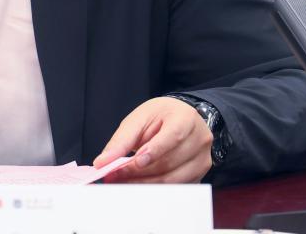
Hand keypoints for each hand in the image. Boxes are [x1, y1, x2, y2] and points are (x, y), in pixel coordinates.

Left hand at [93, 97, 212, 182]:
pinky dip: (156, 188)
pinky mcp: (200, 174)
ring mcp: (202, 159)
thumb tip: (103, 162)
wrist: (181, 118)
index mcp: (185, 118)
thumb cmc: (160, 116)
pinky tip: (139, 185)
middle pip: (170, 162)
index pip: (173, 137)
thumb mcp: (139, 119)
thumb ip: (122, 140)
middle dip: (140, 172)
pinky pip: (177, 187)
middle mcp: (200, 139)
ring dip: (145, 184)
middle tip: (115, 175)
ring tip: (123, 181)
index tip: (134, 162)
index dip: (154, 151)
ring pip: (173, 179)